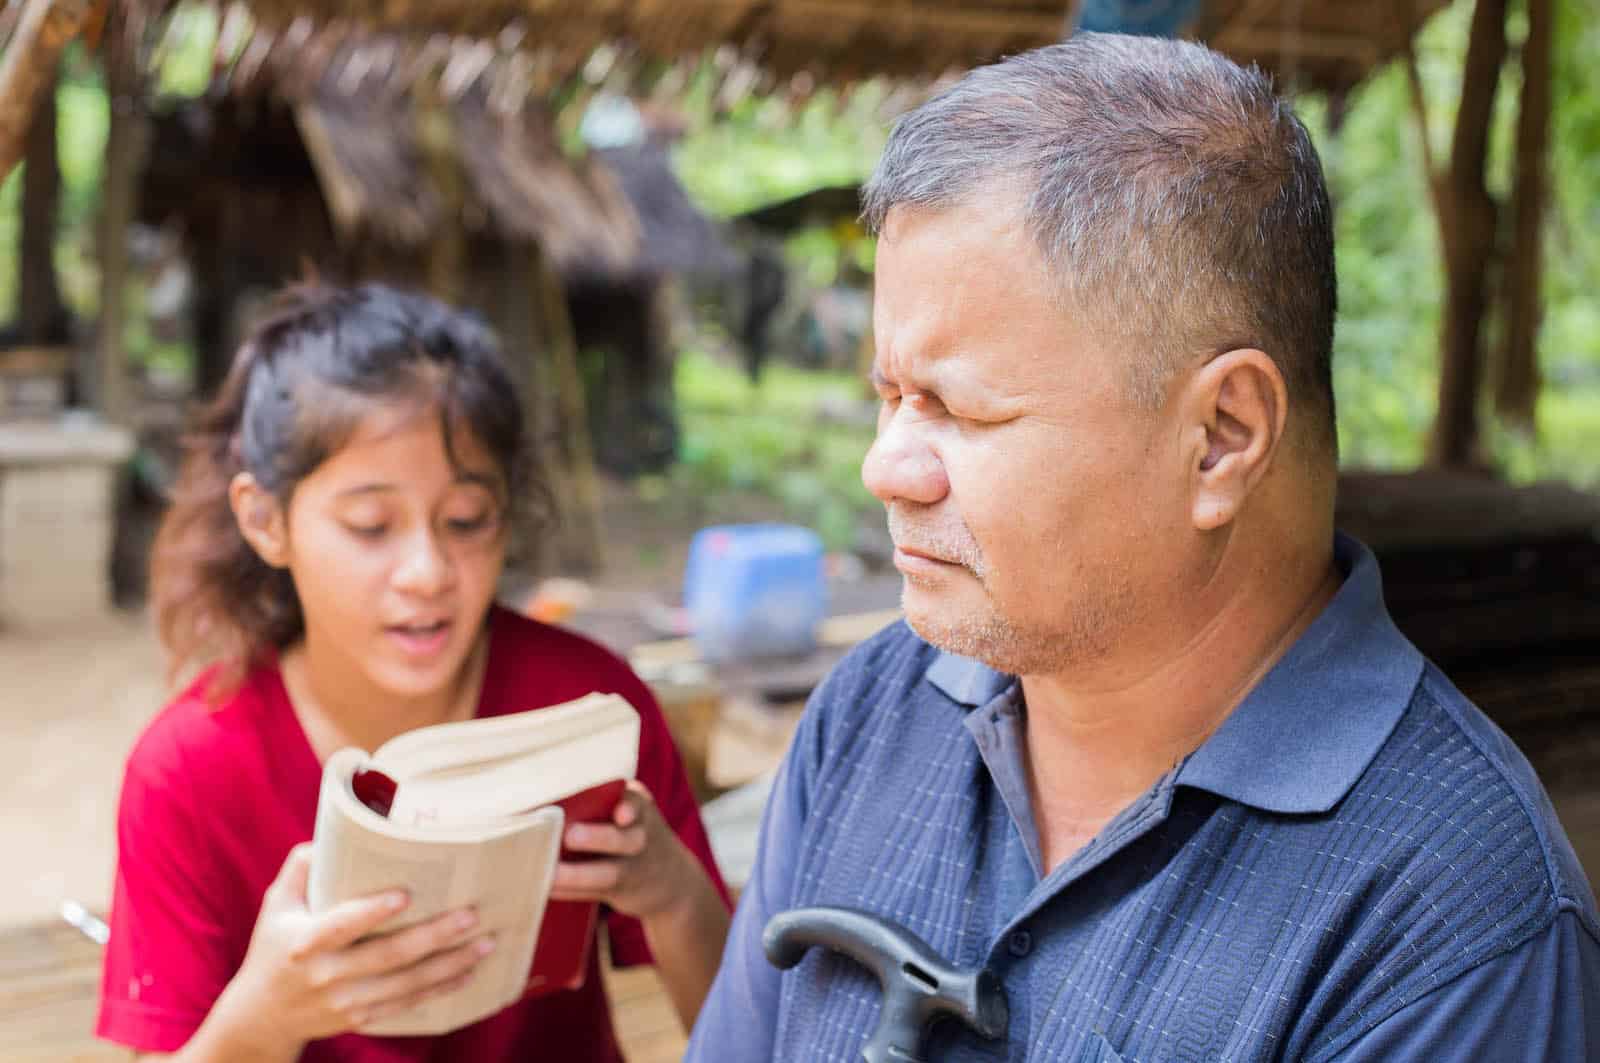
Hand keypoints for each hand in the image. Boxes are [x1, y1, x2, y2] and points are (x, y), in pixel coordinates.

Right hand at [210, 844, 495, 1050]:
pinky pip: (407, 1005)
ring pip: (406, 983)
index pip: (342, 926)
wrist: (262, 1016)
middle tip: (472, 914)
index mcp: (305, 942)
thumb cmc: (274, 947)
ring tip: (486, 942)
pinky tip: (468, 973)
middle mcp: (326, 974)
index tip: (406, 895)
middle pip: (388, 956)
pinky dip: (440, 990)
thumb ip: (302, 866)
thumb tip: (334, 833)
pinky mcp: (360, 1019)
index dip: (372, 912)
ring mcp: (345, 1001)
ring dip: (450, 963)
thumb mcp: (276, 904)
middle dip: (435, 935)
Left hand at [549, 781, 700, 919]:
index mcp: (640, 808)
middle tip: (571, 836)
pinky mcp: (621, 892)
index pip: (636, 803)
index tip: (621, 815)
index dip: (629, 808)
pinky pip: (594, 892)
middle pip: (626, 840)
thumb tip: (542, 804)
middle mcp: (641, 837)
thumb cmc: (633, 831)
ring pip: (608, 873)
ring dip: (577, 874)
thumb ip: (601, 804)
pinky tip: (547, 888)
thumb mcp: (633, 811)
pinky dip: (569, 891)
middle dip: (599, 838)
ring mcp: (634, 869)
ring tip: (550, 875)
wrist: (672, 879)